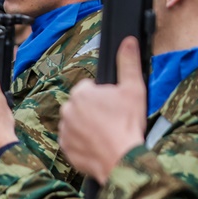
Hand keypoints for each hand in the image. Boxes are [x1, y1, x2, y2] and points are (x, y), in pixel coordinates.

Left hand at [58, 37, 147, 183]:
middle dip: (94, 109)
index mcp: (81, 93)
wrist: (120, 157)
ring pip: (76, 122)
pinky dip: (83, 141)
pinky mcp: (64, 147)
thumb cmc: (127, 122)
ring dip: (87, 125)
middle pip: (81, 105)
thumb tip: (127, 41)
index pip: (89, 88)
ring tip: (106, 132)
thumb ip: (128, 62)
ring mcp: (64, 130)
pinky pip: (73, 140)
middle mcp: (67, 110)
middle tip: (112, 119)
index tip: (114, 105)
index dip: (103, 95)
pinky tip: (98, 143)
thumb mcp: (133, 88)